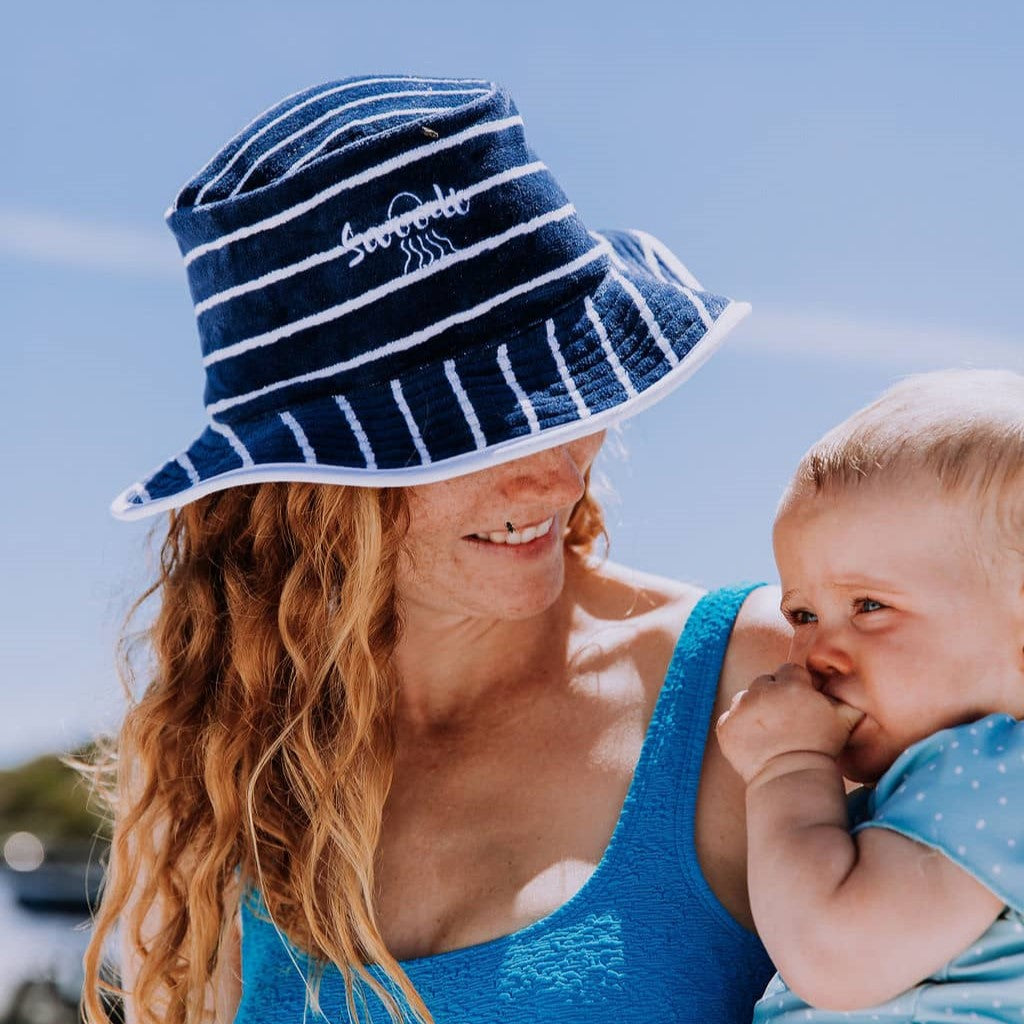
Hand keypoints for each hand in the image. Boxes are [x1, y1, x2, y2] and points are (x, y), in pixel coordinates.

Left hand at [715, 663, 864, 784]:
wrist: (794, 779)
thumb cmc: (822, 748)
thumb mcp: (844, 720)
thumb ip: (845, 698)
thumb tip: (848, 688)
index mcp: (791, 685)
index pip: (789, 670)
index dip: (796, 685)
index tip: (800, 702)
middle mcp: (762, 691)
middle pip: (765, 682)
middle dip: (773, 695)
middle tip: (784, 718)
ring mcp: (741, 709)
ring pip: (744, 697)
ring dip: (753, 708)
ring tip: (769, 731)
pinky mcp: (726, 727)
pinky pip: (730, 718)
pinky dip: (738, 727)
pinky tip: (754, 741)